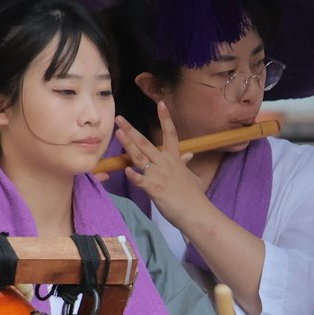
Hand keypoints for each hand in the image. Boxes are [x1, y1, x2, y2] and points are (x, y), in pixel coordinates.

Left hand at [117, 102, 213, 230]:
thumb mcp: (192, 176)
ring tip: (117, 133)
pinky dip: (133, 176)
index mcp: (174, 159)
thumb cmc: (194, 196)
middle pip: (146, 143)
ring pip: (140, 156)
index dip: (166, 118)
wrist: (196, 211)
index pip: (170, 134)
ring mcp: (158, 175)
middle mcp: (165, 163)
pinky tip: (126, 171)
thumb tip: (189, 154)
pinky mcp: (154, 189)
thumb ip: (186, 164)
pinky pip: (141, 181)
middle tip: (119, 118)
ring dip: (127, 144)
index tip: (161, 103)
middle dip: (131, 130)